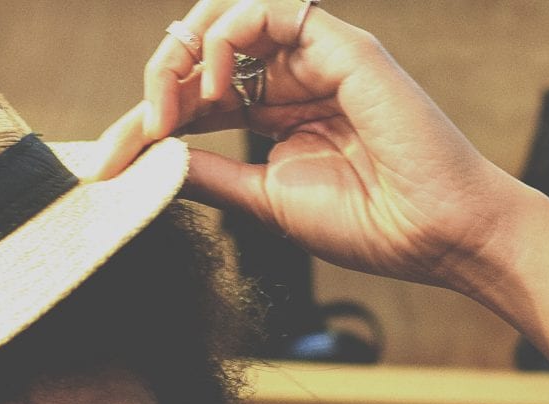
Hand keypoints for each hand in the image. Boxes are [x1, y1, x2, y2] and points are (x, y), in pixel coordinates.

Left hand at [94, 0, 534, 293]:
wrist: (438, 235)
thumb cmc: (374, 227)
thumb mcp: (266, 202)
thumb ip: (209, 175)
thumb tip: (147, 161)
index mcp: (279, 113)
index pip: (199, 93)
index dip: (150, 115)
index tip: (110, 158)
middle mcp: (295, 77)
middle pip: (203, 48)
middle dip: (158, 76)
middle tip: (139, 126)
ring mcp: (318, 58)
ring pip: (225, 17)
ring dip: (181, 53)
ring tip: (171, 104)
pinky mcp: (342, 46)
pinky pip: (265, 10)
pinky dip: (224, 36)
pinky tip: (215, 85)